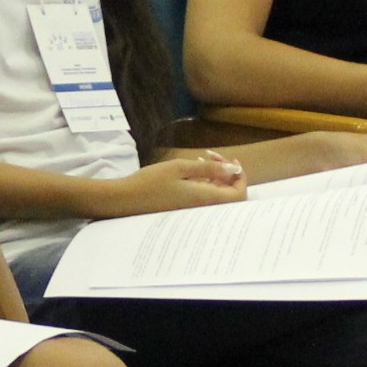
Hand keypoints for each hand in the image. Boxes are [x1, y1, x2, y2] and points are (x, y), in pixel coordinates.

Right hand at [88, 151, 246, 215]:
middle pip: (230, 195)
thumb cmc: (151, 182)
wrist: (126, 200)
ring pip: (217, 195)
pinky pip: (204, 197)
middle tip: (213, 156)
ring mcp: (194, 210)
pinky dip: (205, 182)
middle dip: (227, 174)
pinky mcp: (185, 209)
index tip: (231, 161)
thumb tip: (234, 170)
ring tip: (204, 158)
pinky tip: (193, 168)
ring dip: (216, 176)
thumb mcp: (180, 168)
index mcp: (205, 199)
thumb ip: (209, 169)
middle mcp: (203, 208)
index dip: (240, 178)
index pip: (239, 194)